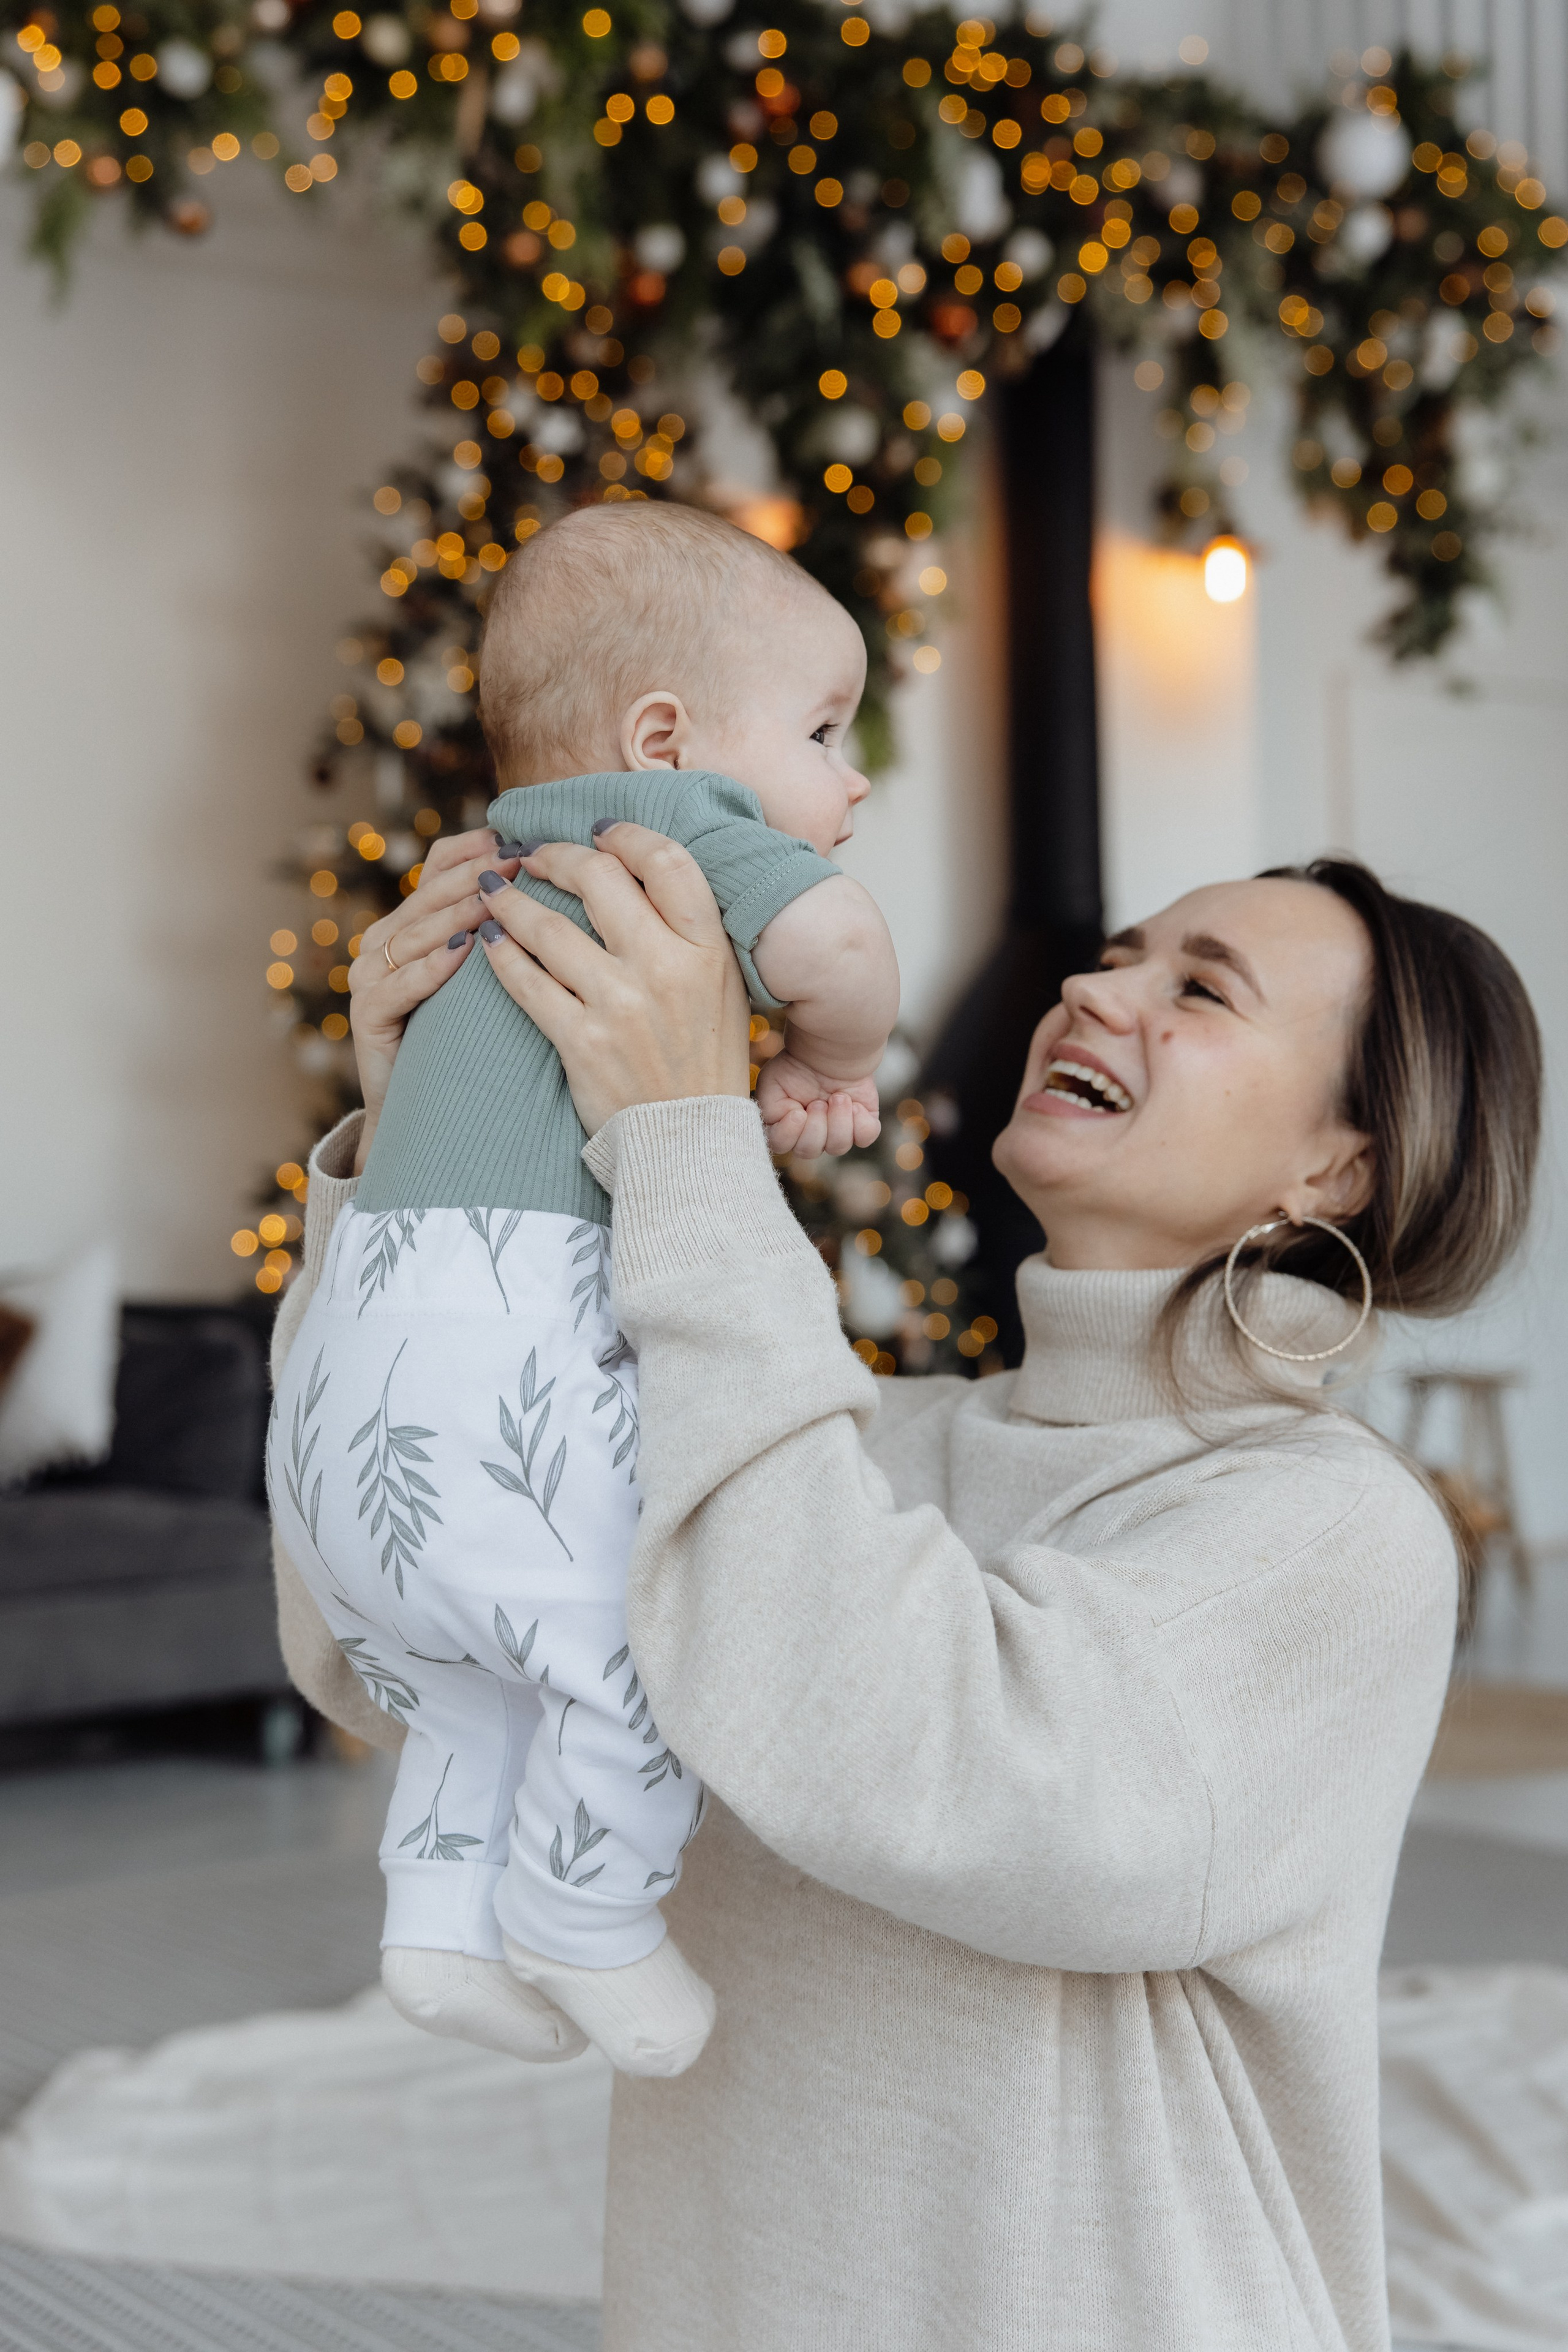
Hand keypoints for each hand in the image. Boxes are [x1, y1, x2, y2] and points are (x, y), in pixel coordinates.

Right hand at [348, 829, 520, 1171]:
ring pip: (415, 934)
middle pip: (428, 894)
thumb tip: (557, 881)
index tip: (516, 836)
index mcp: (411, 923)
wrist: (431, 1116)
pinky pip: (399, 985)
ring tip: (495, 899)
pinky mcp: (366, 1017)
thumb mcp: (490, 977)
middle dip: (474, 875)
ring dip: (455, 913)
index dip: (475, 849)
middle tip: (516, 859)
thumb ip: (505, 930)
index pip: (439, 867)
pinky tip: (462, 951)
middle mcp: (384, 943)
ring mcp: (369, 979)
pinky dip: (430, 967)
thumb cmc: (472, 1041)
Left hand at [474, 824, 751, 1135]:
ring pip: (549, 927)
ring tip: (492, 890)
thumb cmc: (704, 1058)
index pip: (667, 862)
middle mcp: (667, 969)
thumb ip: (689, 932)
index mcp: (708, 950)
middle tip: (531, 856)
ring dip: (511, 900)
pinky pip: (526, 981)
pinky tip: (487, 940)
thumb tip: (639, 872)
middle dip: (555, 857)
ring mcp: (621, 1005)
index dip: (625, 835)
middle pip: (600, 879)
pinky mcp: (581, 1041)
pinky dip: (499, 954)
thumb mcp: (722, 988)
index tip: (597, 832)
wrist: (689, 1141)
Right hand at [755, 1053, 880, 1157]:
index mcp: (784, 1127)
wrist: (830, 1046)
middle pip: (809, 1151)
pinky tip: (854, 1103)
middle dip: (815, 1125)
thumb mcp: (771, 1083)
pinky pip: (865, 1137)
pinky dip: (860, 1121)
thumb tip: (785, 1130)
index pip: (780, 1146)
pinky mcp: (862, 1125)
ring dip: (838, 1120)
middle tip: (818, 1101)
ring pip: (838, 1147)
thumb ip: (767, 1111)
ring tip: (838, 1097)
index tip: (797, 1112)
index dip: (789, 1134)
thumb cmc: (797, 1065)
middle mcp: (810, 1134)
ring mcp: (837, 1132)